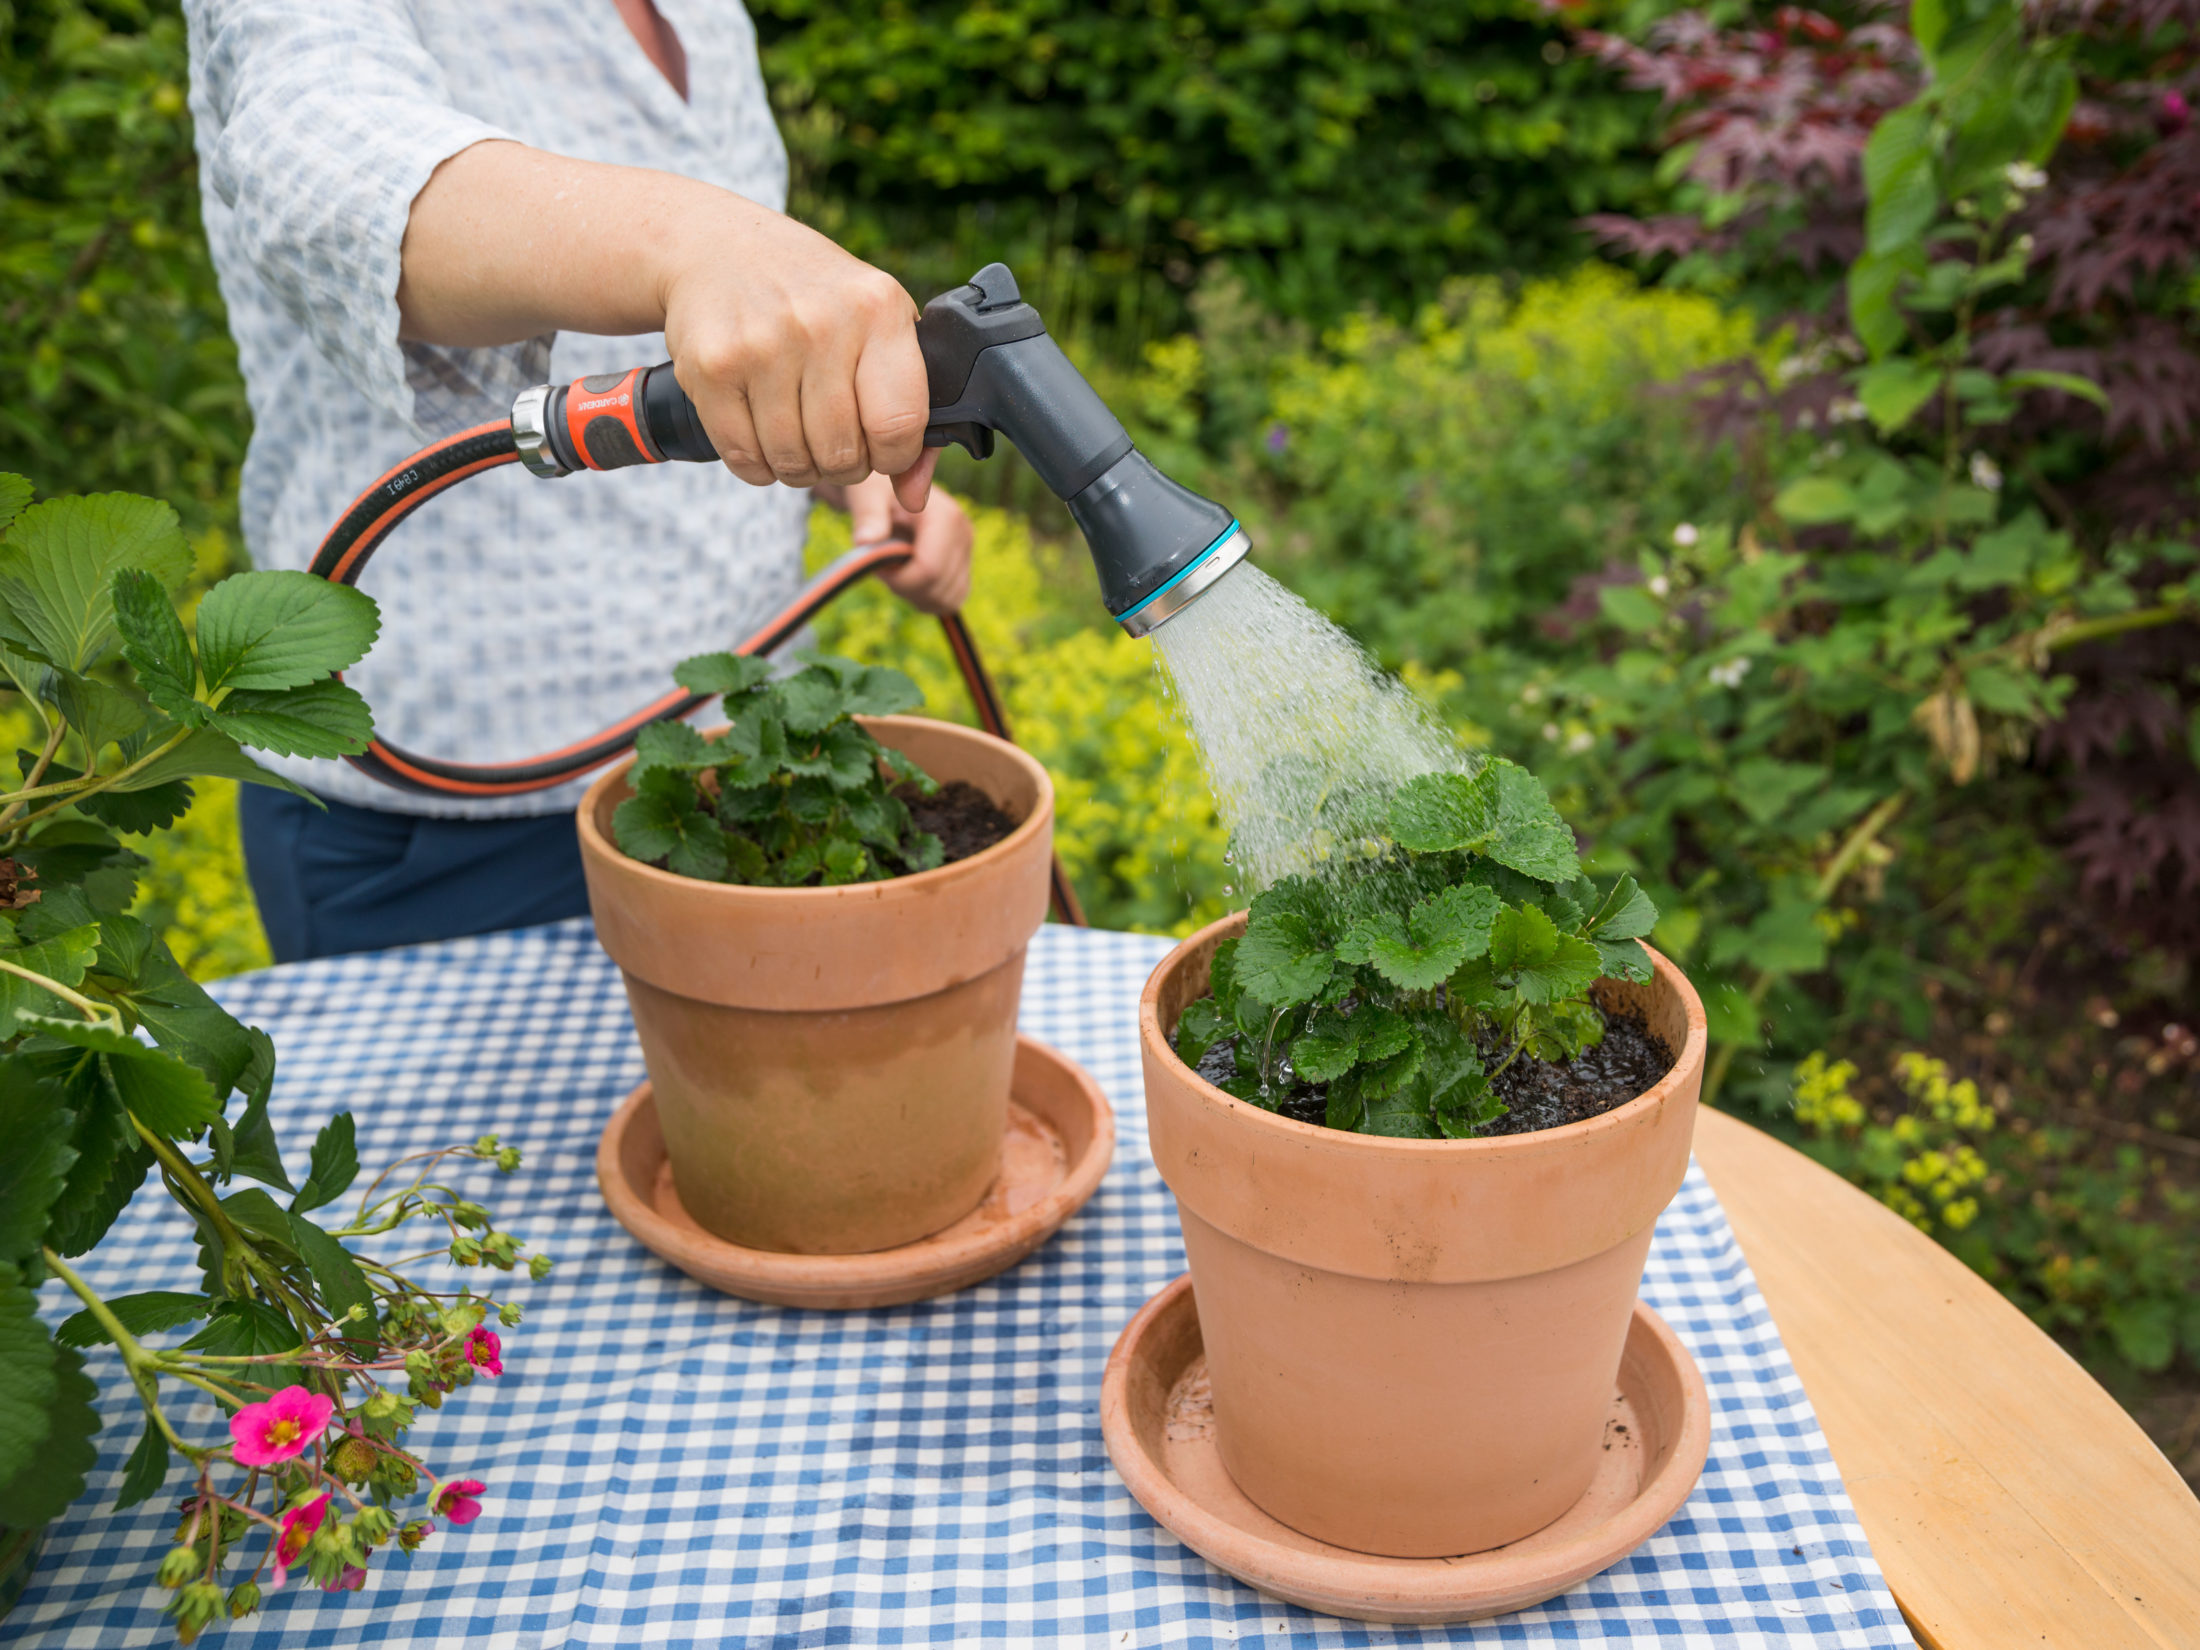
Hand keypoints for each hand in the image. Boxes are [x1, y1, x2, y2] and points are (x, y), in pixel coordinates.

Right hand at [658, 204, 936, 508]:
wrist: (716, 248)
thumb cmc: (814, 297)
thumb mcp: (875, 326)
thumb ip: (909, 410)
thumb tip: (914, 497)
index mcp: (877, 309)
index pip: (899, 425)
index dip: (895, 458)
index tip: (883, 449)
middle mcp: (820, 323)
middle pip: (842, 454)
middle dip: (842, 465)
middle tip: (834, 444)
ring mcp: (761, 345)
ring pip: (792, 462)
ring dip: (798, 468)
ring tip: (798, 438)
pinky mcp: (711, 368)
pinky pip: (743, 457)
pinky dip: (756, 465)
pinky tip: (762, 436)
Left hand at [832, 466, 971, 614]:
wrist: (889, 488)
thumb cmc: (875, 489)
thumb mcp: (866, 495)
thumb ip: (868, 516)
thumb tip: (865, 542)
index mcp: (945, 516)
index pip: (930, 570)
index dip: (899, 579)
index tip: (878, 566)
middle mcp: (963, 533)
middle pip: (939, 589)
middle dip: (905, 588)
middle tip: (884, 567)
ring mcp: (967, 551)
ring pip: (947, 601)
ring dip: (915, 596)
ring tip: (896, 570)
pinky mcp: (965, 565)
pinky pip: (951, 601)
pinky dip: (926, 599)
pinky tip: (909, 579)